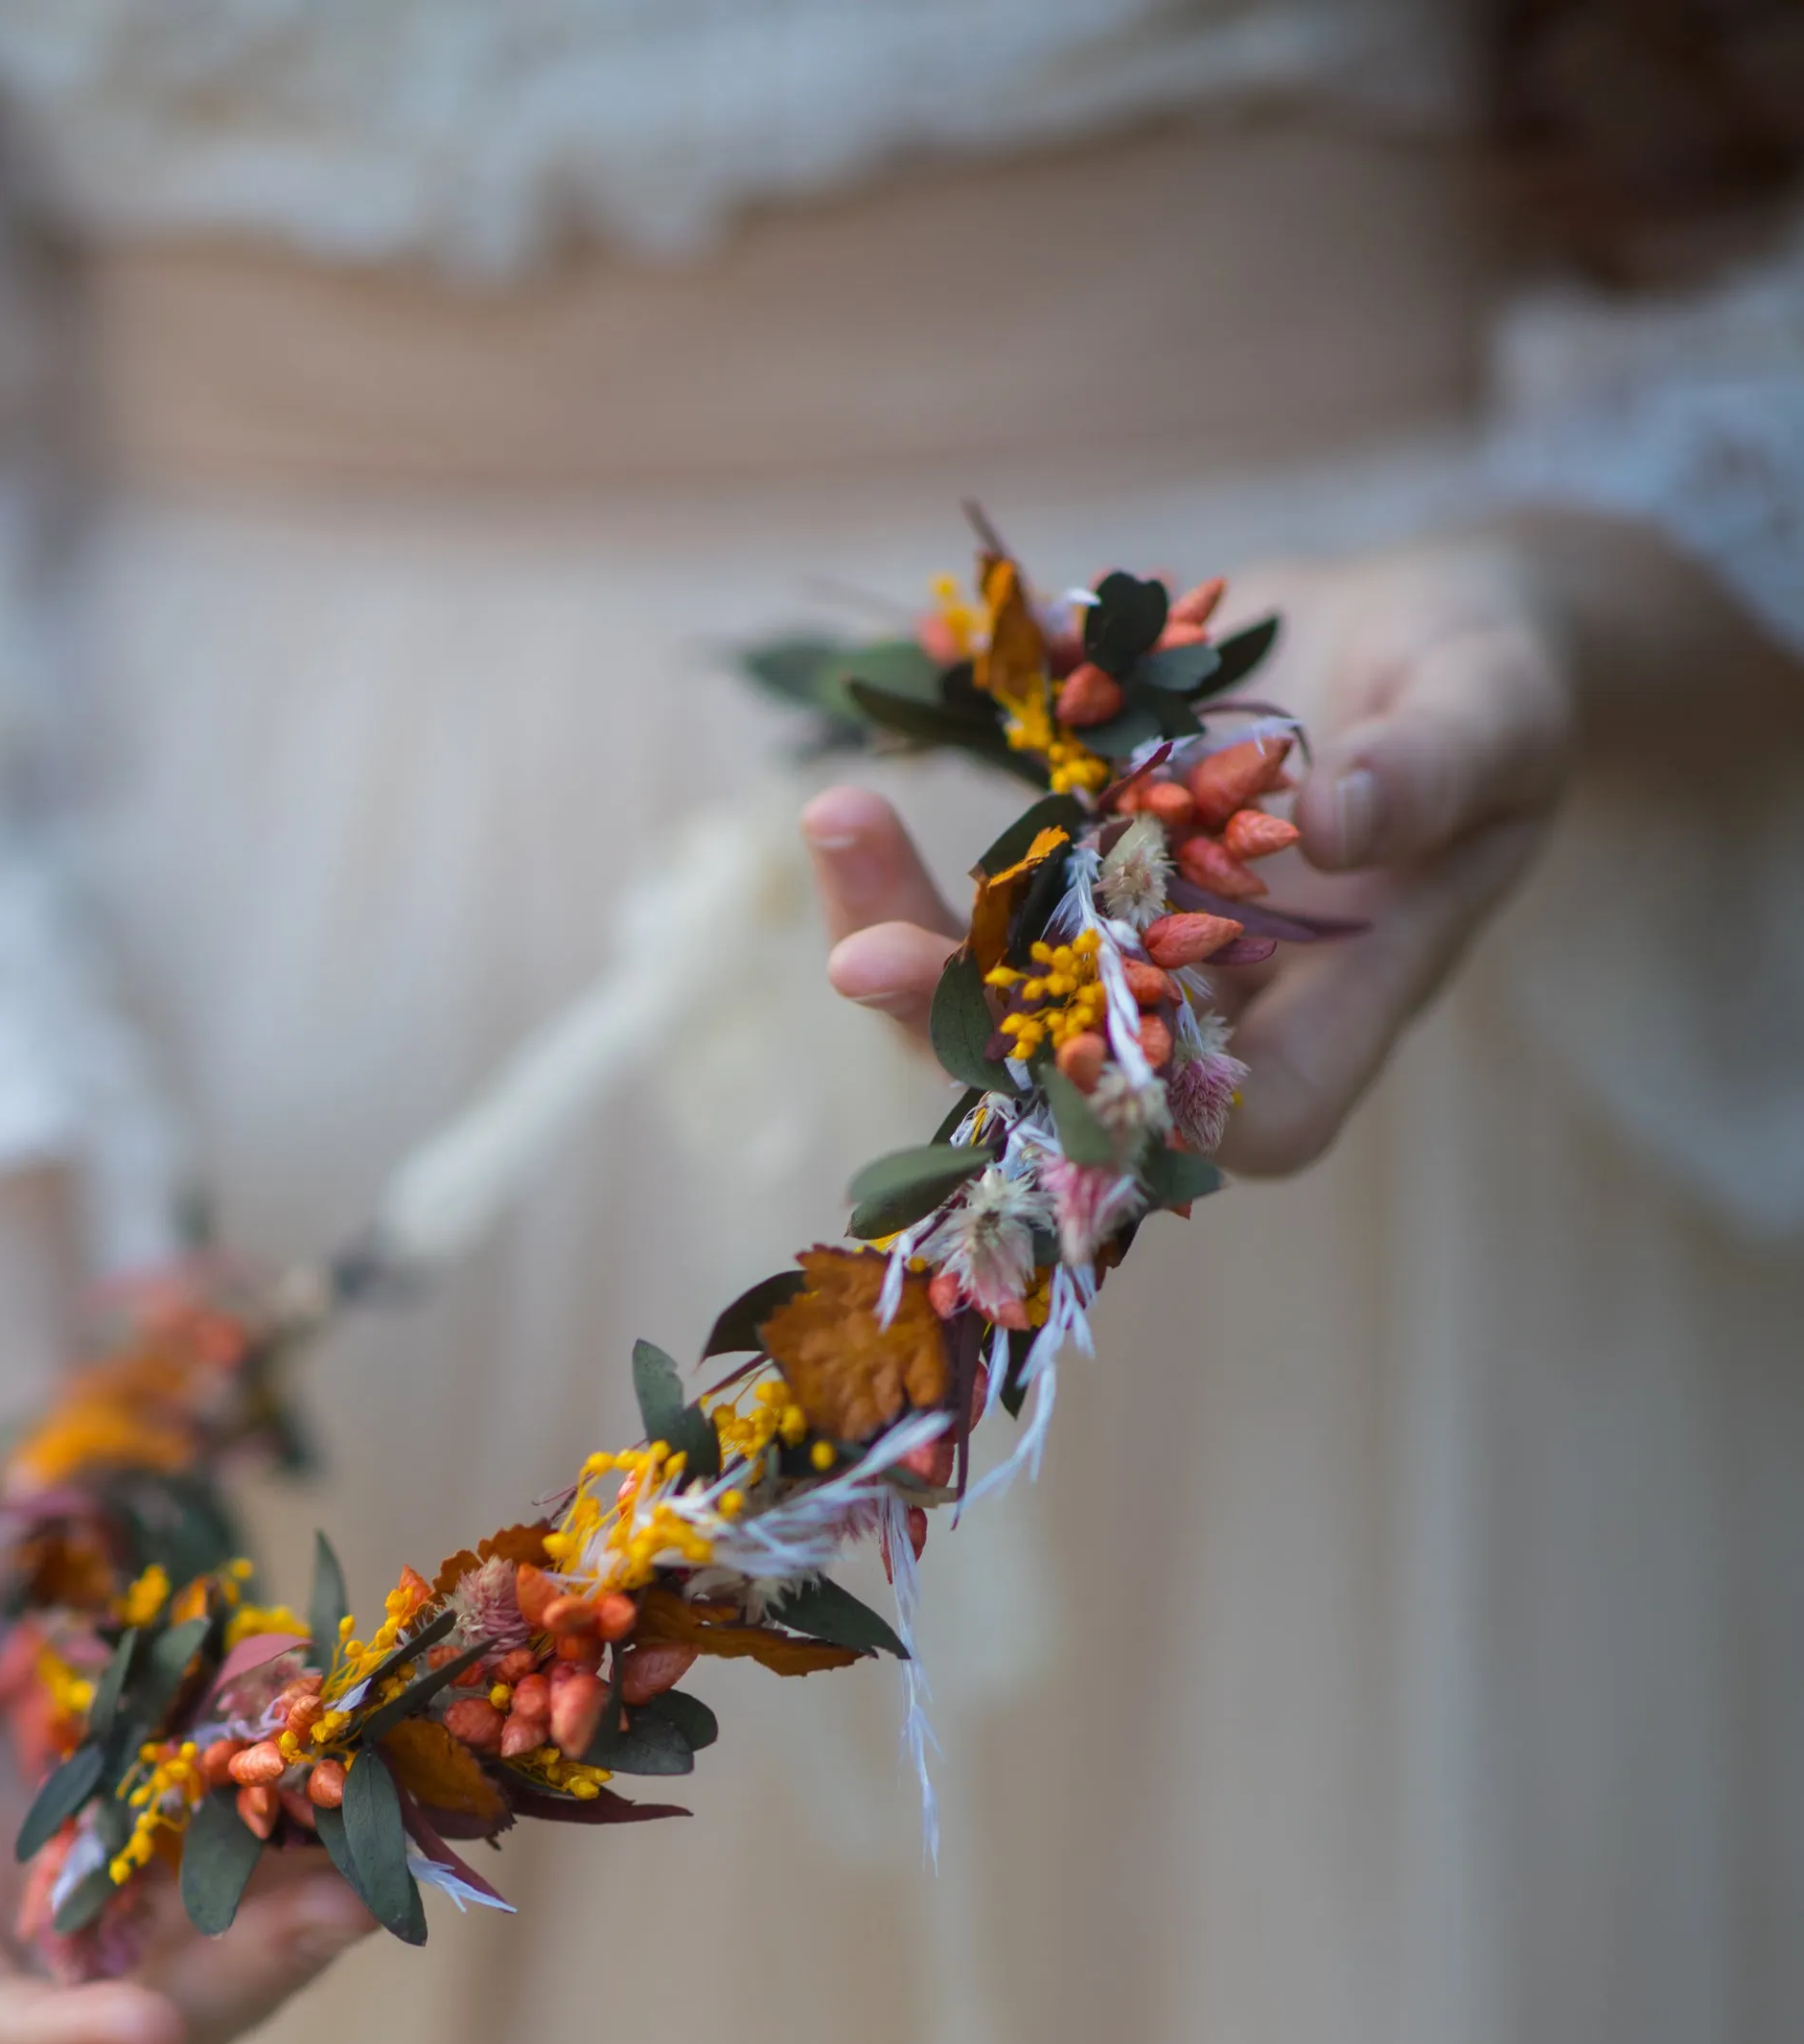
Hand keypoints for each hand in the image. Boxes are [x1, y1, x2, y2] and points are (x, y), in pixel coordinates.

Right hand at [0, 1457, 373, 2043]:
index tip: (138, 2025)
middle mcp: (14, 1926)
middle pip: (136, 2017)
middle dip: (239, 1982)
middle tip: (335, 1916)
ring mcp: (116, 1877)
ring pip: (228, 1958)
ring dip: (309, 1924)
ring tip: (390, 1861)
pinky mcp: (192, 1817)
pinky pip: (274, 1864)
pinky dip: (333, 1843)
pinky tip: (395, 1795)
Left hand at [803, 531, 1582, 1175]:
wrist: (1428, 633)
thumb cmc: (1494, 692)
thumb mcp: (1494, 715)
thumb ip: (1432, 772)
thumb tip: (1339, 819)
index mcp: (1331, 1017)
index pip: (1239, 1125)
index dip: (1149, 1116)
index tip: (1062, 1060)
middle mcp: (1210, 1003)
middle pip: (1070, 1067)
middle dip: (958, 1016)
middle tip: (861, 955)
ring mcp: (1131, 940)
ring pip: (994, 978)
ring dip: (902, 917)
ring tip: (834, 820)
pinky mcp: (1080, 864)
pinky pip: (981, 867)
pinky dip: (930, 803)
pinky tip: (889, 695)